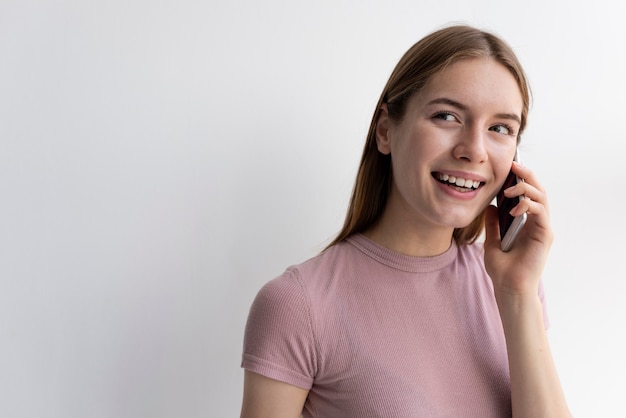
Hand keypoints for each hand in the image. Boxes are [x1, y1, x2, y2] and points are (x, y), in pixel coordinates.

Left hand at [484, 161, 553, 296]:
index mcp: (526, 223)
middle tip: (514, 165)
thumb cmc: (502, 270)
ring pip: (542, 198)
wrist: (509, 288)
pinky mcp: (545, 235)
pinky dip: (529, 205)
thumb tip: (490, 206)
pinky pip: (541, 213)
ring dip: (527, 188)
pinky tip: (514, 208)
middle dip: (527, 175)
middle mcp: (537, 223)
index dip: (521, 179)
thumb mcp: (491, 241)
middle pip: (538, 191)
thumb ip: (493, 224)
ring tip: (510, 189)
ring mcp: (542, 228)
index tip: (509, 167)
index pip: (528, 194)